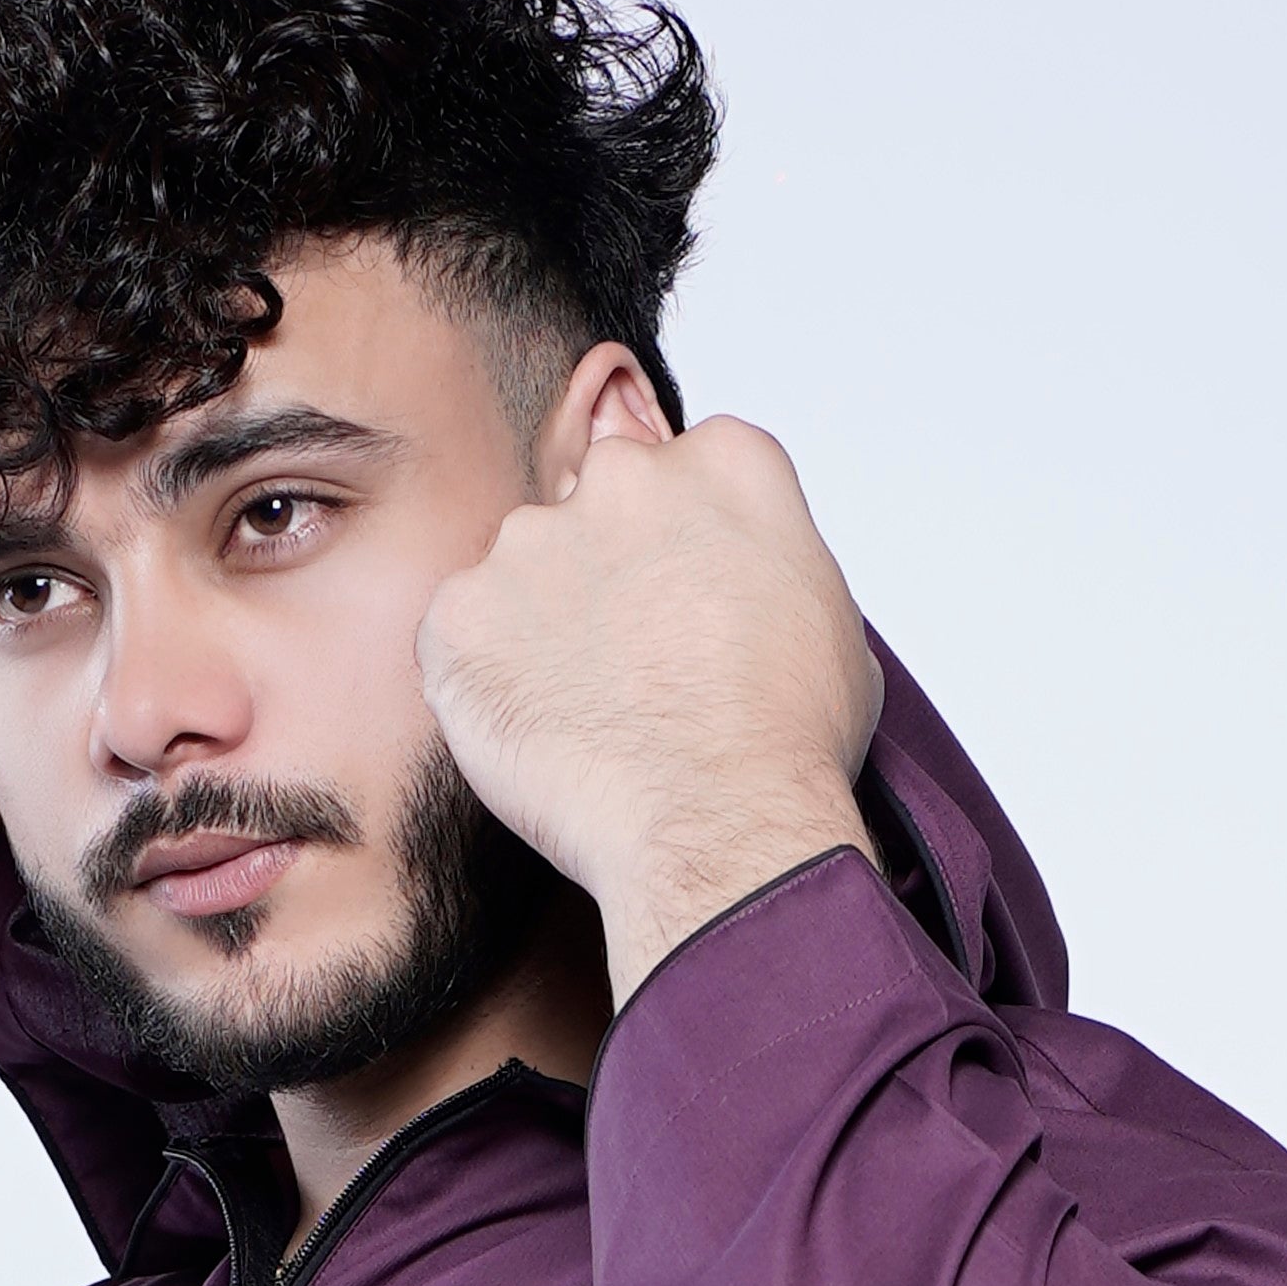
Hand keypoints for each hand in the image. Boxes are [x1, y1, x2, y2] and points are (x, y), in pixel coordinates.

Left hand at [415, 415, 882, 1001]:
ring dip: (541, 630)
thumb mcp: (827, 617)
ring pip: (522, 573)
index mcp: (724, 462)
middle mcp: (622, 479)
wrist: (718, 823)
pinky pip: (459, 638)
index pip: (681, 475)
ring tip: (586, 715)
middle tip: (632, 667)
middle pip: (595, 507)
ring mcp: (531, 542)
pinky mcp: (461, 612)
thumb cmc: (785, 741)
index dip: (680, 552)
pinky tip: (538, 733)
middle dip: (605, 575)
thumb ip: (759, 563)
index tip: (686, 609)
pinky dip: (485, 682)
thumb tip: (731, 584)